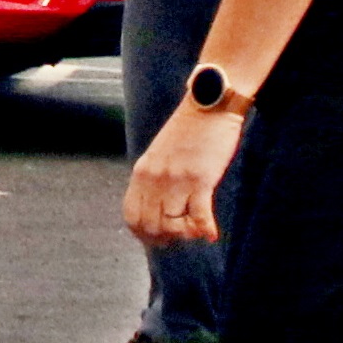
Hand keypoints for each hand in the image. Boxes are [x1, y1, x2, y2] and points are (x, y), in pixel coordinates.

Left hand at [124, 99, 241, 244]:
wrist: (209, 104)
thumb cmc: (188, 130)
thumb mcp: (159, 154)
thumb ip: (154, 179)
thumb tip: (157, 208)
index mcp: (142, 172)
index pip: (131, 216)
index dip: (143, 234)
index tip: (159, 237)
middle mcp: (155, 179)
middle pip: (150, 226)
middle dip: (165, 238)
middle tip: (181, 235)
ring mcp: (176, 180)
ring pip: (172, 226)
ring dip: (186, 234)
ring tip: (197, 229)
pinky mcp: (200, 180)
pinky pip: (199, 218)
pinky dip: (205, 230)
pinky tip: (211, 234)